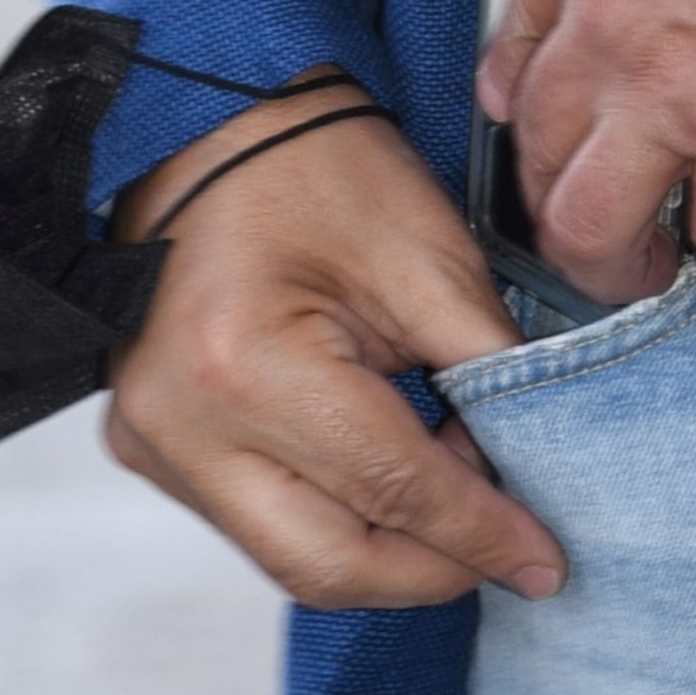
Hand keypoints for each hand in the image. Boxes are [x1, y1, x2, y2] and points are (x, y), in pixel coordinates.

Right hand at [104, 86, 559, 609]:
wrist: (217, 124)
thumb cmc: (320, 161)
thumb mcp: (426, 251)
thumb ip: (484, 365)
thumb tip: (531, 461)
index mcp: (247, 368)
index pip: (388, 488)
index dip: (477, 531)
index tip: (545, 559)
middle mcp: (181, 429)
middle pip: (325, 562)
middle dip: (430, 570)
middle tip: (510, 551)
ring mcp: (153, 445)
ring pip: (288, 555)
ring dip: (384, 550)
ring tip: (463, 506)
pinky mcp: (150, 447)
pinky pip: (255, 519)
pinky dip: (333, 517)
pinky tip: (394, 482)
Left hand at [477, 0, 695, 318]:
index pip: (514, 54)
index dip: (528, 113)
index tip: (548, 137)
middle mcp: (603, 26)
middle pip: (538, 155)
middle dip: (557, 201)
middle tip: (590, 219)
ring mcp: (673, 94)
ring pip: (590, 227)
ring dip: (614, 265)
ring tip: (650, 271)